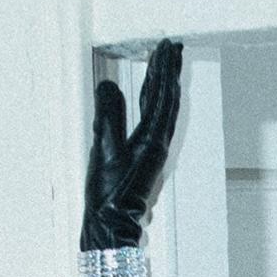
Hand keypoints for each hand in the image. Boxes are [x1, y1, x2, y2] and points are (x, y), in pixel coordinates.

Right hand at [83, 37, 183, 254]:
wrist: (111, 230)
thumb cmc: (107, 199)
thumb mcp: (104, 153)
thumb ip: (107, 118)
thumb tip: (109, 86)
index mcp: (151, 142)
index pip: (162, 98)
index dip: (164, 70)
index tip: (167, 46)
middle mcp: (157, 147)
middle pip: (168, 101)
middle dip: (169, 73)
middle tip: (172, 47)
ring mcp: (153, 154)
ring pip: (163, 112)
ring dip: (164, 86)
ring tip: (163, 64)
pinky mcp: (146, 161)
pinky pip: (156, 123)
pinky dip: (155, 104)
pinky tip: (150, 99)